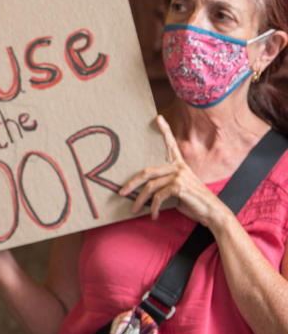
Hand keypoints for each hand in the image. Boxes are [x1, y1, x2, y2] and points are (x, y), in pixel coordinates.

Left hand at [118, 115, 229, 229]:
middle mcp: (179, 167)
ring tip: (134, 210)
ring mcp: (179, 175)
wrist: (213, 213)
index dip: (165, 130)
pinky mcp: (179, 186)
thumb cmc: (194, 202)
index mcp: (180, 165)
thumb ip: (165, 184)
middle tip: (121, 192)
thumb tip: (144, 190)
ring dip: (140, 200)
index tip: (158, 118)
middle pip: (147, 172)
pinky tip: (153, 215)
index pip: (171, 145)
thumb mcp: (179, 190)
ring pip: (150, 186)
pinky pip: (158, 196)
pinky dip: (153, 208)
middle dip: (132, 183)